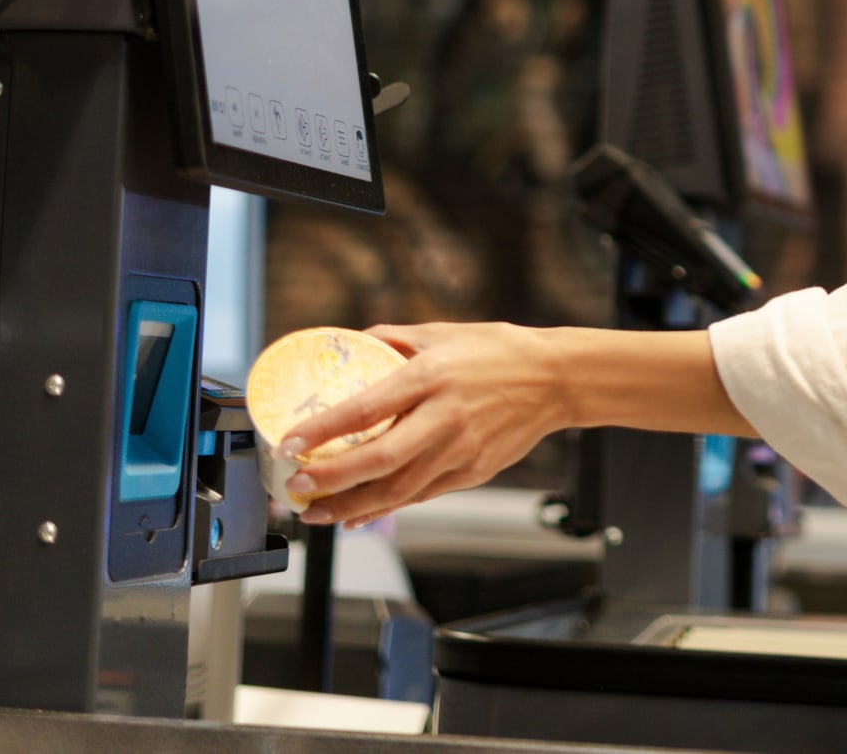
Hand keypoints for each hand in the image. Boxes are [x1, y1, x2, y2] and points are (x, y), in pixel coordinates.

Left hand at [273, 322, 566, 528]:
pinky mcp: (472, 471)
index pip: (367, 409)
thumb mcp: (441, 332)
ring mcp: (460, 449)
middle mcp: (444, 417)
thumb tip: (351, 344)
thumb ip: (393, 337)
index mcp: (430, 376)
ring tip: (316, 512)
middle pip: (380, 460)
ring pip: (399, 489)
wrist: (554, 380)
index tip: (291, 442)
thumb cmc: (498, 352)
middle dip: (332, 479)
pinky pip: (421, 496)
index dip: (324, 430)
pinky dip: (386, 508)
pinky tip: (357, 514)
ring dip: (352, 506)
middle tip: (297, 487)